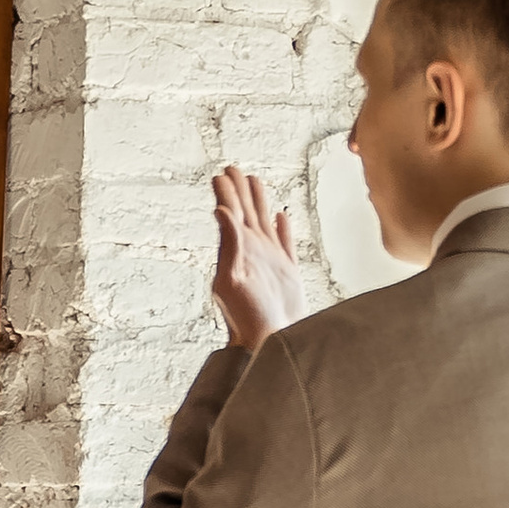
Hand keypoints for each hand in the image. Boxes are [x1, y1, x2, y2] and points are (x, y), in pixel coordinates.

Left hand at [211, 169, 306, 350]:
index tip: (222, 173)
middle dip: (239, 190)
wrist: (271, 340)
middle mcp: (252, 253)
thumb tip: (221, 211)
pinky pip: (285, 242)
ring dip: (258, 202)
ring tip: (254, 181)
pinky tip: (280, 217)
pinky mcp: (287, 272)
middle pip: (245, 213)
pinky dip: (282, 228)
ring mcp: (270, 261)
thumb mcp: (232, 279)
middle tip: (233, 167)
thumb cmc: (248, 317)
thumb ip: (229, 245)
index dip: (226, 192)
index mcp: (237, 251)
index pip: (230, 214)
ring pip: (264, 223)